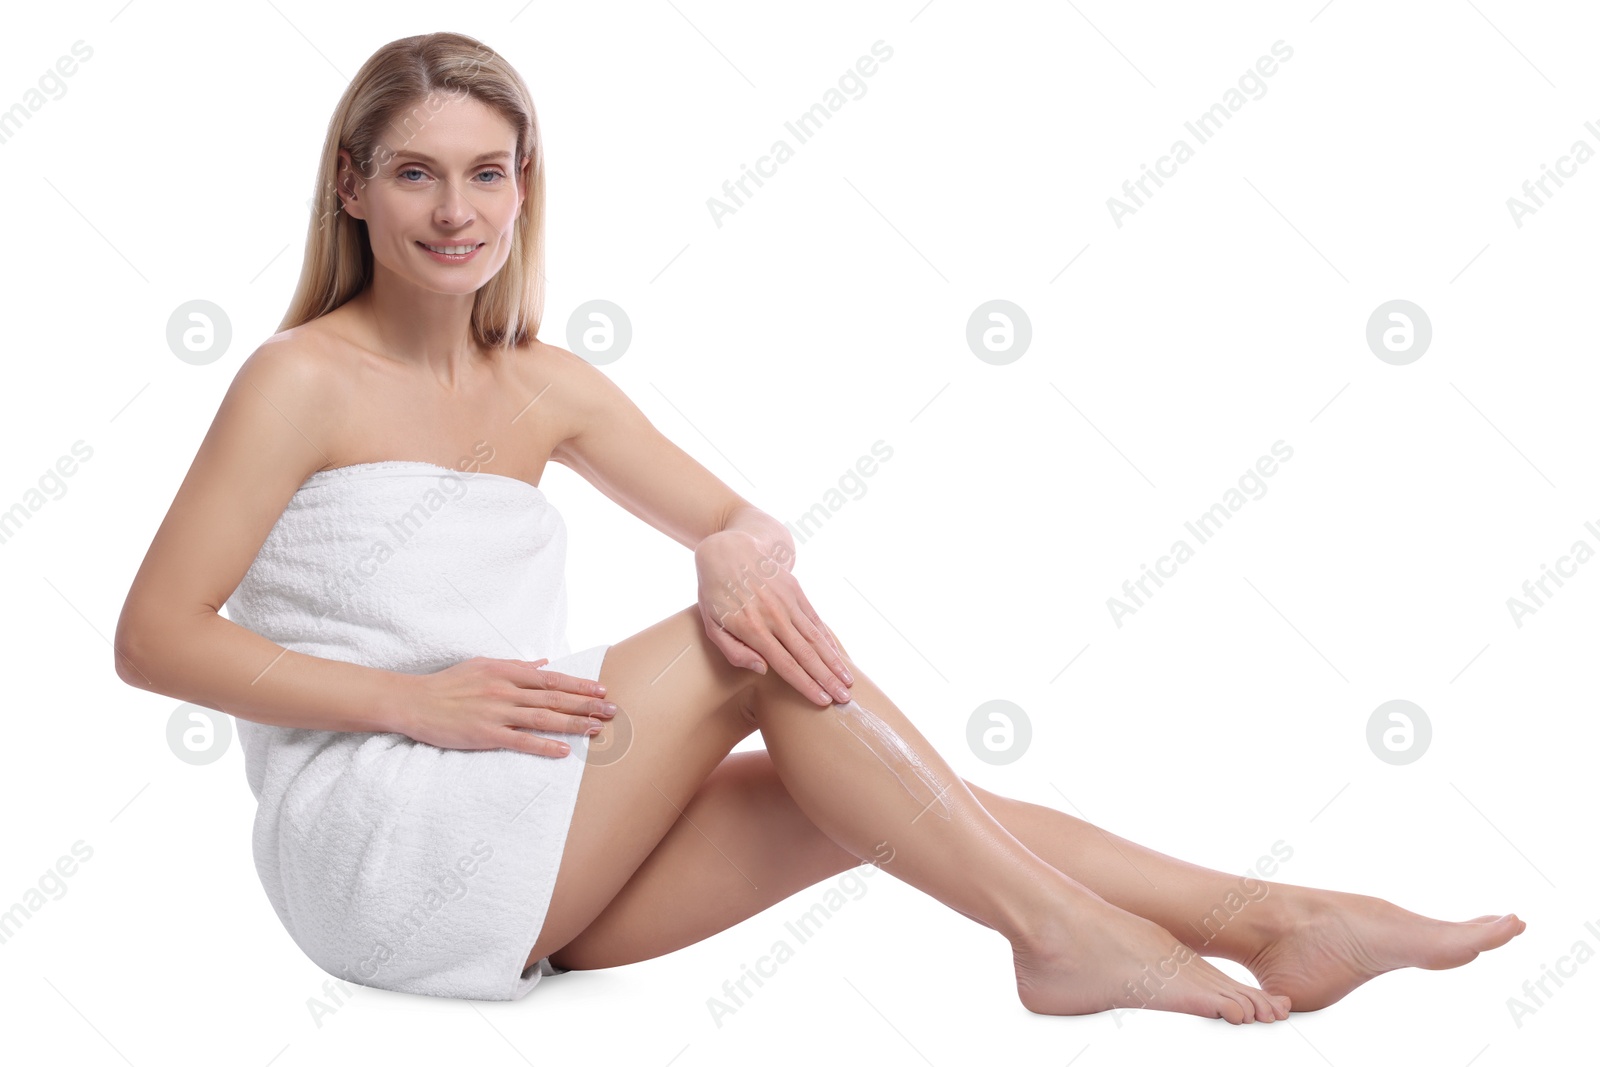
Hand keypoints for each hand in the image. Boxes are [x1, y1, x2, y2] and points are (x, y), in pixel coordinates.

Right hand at [396, 656, 616, 756]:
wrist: (414, 701)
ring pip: (543, 718)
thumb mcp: (483, 665)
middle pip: (554, 697)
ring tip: (596, 728)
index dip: (579, 684)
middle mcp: (505, 690)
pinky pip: (520, 741)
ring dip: (573, 724)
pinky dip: (543, 746)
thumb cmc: (448, 684)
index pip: (551, 679)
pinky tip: (563, 751)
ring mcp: (496, 713)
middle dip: (586, 704)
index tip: (601, 689)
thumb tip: (544, 662)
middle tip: (612, 710)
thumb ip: (516, 666)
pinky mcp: (485, 735)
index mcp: (506, 672)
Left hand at [695, 530, 854, 705]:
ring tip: (847, 681)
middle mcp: (774, 617)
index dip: (805, 684)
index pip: (785, 664)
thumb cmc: (715, 594)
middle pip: (806, 655)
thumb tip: (762, 669)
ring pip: (816, 638)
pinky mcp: (796, 591)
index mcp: (752, 629)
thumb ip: (735, 652)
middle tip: (844, 699)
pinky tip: (838, 654)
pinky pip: (815, 619)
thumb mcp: (711, 626)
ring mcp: (787, 602)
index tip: (821, 701)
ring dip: (833, 661)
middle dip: (826, 679)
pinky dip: (828, 639)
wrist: (728, 550)